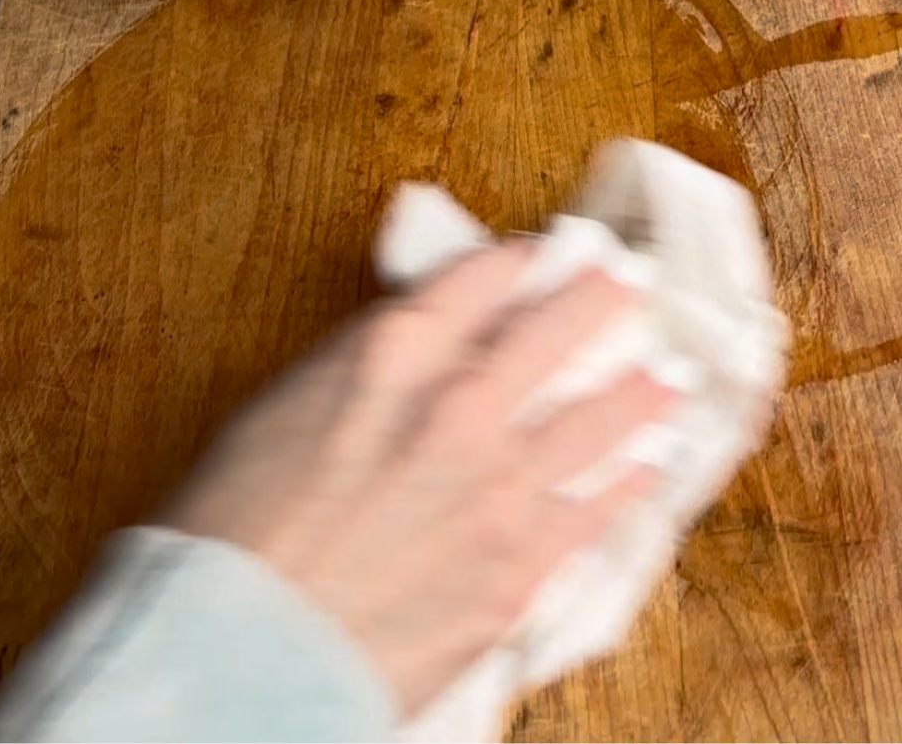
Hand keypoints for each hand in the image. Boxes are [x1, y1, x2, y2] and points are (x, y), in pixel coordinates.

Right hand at [161, 245, 675, 713]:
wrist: (244, 650)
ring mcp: (500, 490)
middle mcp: (458, 410)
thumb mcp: (276, 411)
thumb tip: (399, 354)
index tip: (542, 252)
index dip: (518, 260)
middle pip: (554, 333)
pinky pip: (595, 514)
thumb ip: (354, 371)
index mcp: (390, 357)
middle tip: (627, 289)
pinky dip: (629, 486)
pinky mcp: (519, 569)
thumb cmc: (234, 537)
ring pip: (597, 422)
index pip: (478, 281)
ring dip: (637, 395)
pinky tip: (647, 471)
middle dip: (597, 304)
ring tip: (667, 380)